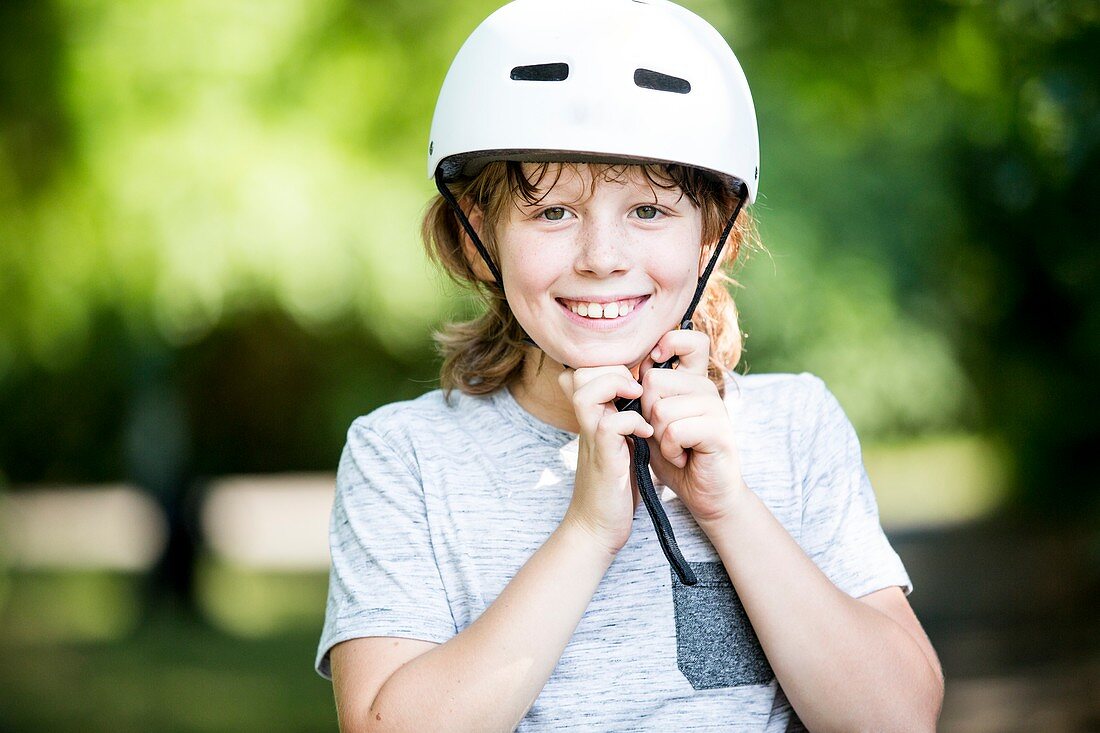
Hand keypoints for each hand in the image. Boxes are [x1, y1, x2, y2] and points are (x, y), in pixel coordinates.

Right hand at [558, 365, 652, 554]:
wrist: (597, 528)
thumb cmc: (614, 488)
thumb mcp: (622, 446)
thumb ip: (626, 424)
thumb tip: (648, 405)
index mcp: (593, 418)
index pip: (583, 372)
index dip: (607, 366)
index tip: (636, 379)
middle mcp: (587, 424)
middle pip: (578, 373)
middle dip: (610, 369)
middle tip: (636, 387)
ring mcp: (591, 440)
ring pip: (585, 392)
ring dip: (615, 387)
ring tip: (638, 399)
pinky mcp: (603, 459)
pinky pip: (610, 425)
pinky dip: (632, 422)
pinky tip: (646, 433)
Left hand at [638, 330, 747, 523]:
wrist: (704, 494)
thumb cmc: (675, 456)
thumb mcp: (651, 422)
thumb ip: (641, 396)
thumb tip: (624, 369)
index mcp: (692, 381)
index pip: (688, 340)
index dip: (668, 344)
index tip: (656, 363)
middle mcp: (706, 388)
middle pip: (653, 381)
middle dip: (647, 414)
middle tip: (666, 433)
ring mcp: (715, 408)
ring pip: (661, 409)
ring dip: (659, 438)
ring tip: (676, 448)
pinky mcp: (719, 431)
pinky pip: (675, 431)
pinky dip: (670, 451)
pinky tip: (683, 458)